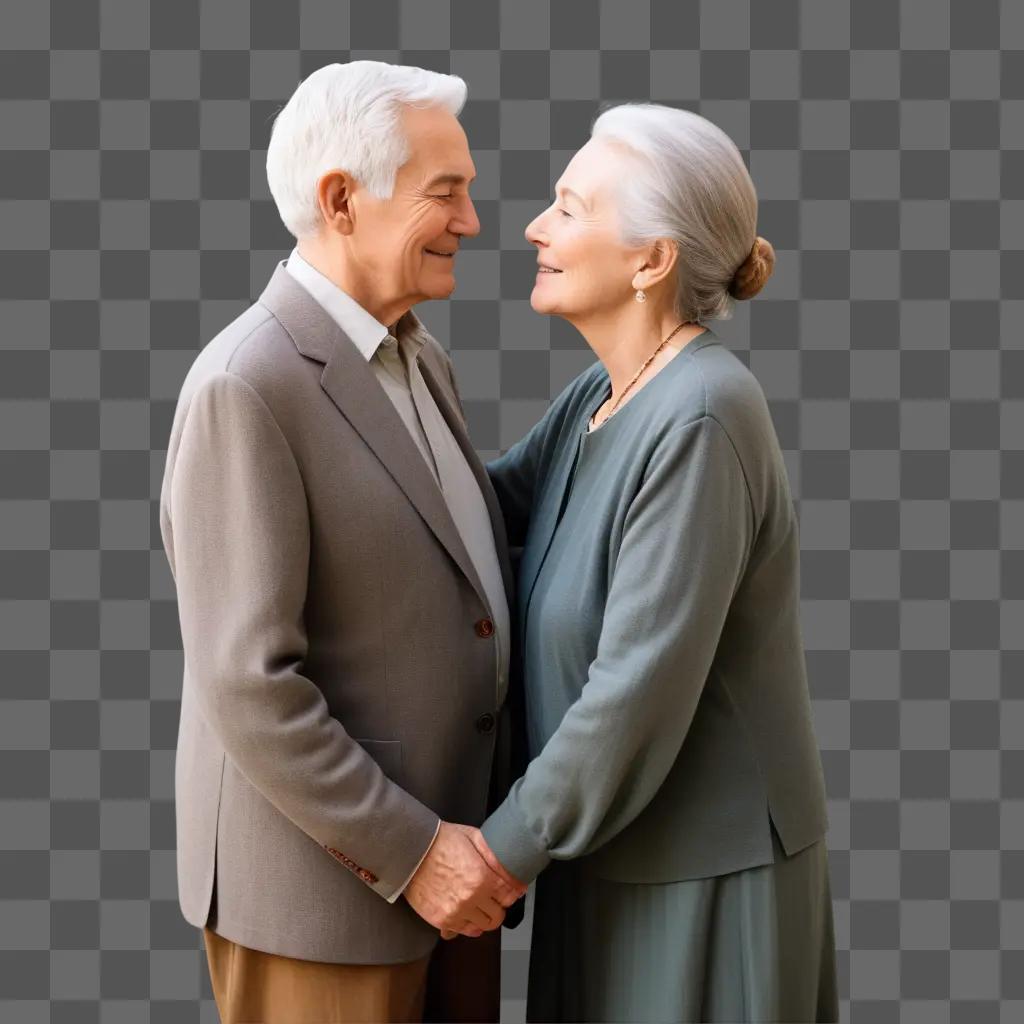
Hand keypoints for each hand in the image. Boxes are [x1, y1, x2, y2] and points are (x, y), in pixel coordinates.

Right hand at [403, 822, 525, 938]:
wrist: (410, 850)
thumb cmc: (441, 840)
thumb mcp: (474, 837)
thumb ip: (496, 856)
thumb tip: (514, 874)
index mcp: (482, 877)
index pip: (509, 896)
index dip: (511, 892)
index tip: (509, 889)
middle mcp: (471, 898)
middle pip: (498, 916)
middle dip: (499, 906)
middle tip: (493, 897)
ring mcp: (456, 912)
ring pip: (483, 927)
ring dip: (484, 917)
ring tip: (478, 904)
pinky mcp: (441, 920)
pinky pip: (462, 932)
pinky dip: (467, 925)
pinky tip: (465, 912)